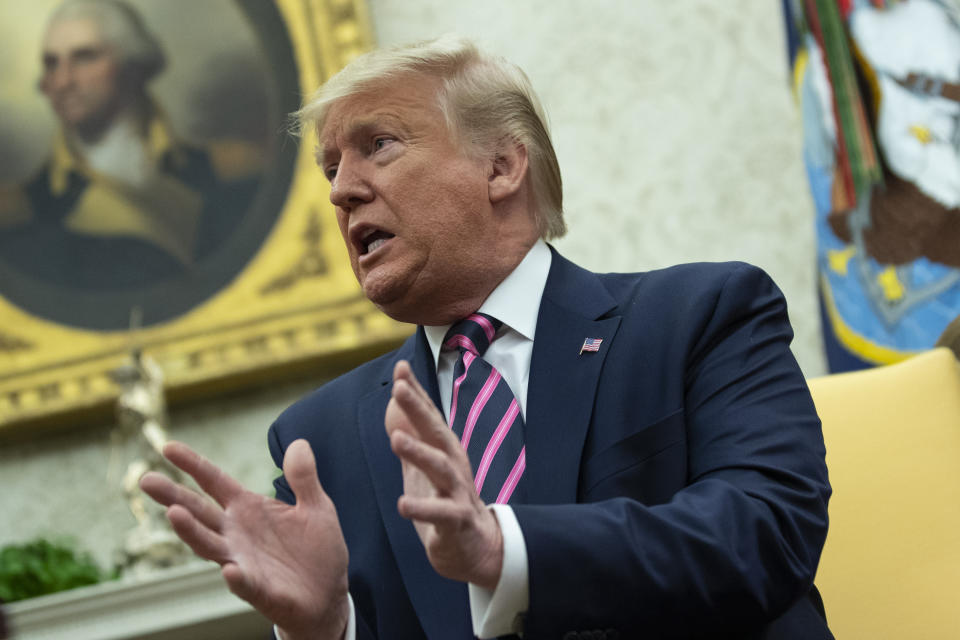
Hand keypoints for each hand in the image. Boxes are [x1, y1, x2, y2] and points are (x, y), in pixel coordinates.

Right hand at [139, 440, 349, 639]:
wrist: (328, 593)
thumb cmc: (316, 549)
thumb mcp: (316, 506)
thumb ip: (303, 477)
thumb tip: (299, 443)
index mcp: (248, 509)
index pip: (215, 482)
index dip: (193, 464)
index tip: (168, 447)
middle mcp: (237, 533)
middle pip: (198, 511)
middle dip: (173, 496)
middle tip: (146, 480)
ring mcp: (243, 561)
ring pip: (209, 546)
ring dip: (192, 532)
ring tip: (174, 514)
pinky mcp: (259, 590)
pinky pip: (244, 583)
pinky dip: (236, 577)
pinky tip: (229, 570)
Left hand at [385, 360, 503, 589]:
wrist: (477, 546)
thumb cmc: (447, 500)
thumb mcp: (426, 464)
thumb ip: (412, 433)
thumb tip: (396, 399)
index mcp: (444, 450)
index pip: (428, 416)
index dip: (415, 392)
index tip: (400, 367)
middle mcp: (454, 465)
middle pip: (436, 432)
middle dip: (418, 409)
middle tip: (399, 388)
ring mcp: (457, 492)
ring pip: (440, 468)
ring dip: (419, 452)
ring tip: (396, 439)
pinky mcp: (457, 522)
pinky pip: (441, 514)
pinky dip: (423, 509)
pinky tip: (402, 505)